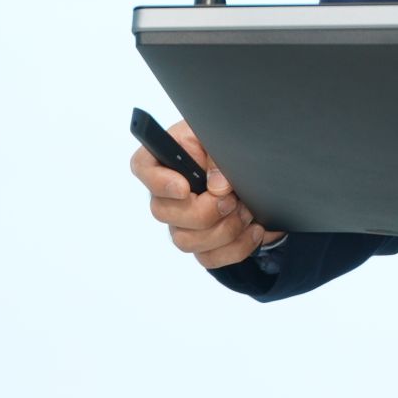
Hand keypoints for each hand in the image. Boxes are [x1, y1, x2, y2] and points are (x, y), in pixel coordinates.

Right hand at [129, 118, 283, 269]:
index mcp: (168, 157)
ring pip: (184, 240)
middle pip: (163, 212)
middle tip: (231, 199)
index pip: (143, 166)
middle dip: (203, 211)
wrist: (251, 169)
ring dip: (222, 230)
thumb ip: (218, 157)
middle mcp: (167, 193)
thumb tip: (218, 186)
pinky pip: (208, 257)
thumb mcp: (224, 139)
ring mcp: (181, 221)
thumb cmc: (228, 147)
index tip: (183, 188)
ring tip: (247, 212)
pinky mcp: (200, 242)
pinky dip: (235, 247)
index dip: (159, 181)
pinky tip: (254, 230)